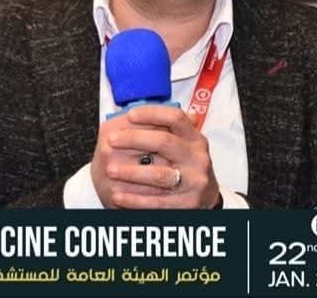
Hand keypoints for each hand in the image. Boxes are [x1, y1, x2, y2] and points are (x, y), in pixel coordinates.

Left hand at [104, 105, 219, 208]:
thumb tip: (131, 115)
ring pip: (159, 175)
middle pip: (164, 142)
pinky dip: (134, 199)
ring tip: (110, 169)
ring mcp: (194, 181)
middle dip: (134, 139)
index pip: (175, 117)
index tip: (131, 114)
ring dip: (131, 172)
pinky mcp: (187, 204)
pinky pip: (156, 202)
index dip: (152, 113)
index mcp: (194, 138)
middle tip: (111, 139)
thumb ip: (163, 128)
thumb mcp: (182, 143)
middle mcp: (197, 157)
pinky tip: (118, 195)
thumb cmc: (186, 164)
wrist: (205, 196)